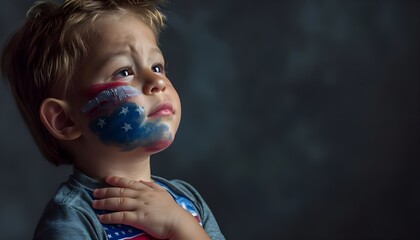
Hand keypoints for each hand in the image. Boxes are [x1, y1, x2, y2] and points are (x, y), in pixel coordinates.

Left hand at [92, 176, 209, 239]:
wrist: (177, 221)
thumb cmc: (171, 209)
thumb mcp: (163, 193)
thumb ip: (152, 186)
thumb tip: (143, 182)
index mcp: (146, 190)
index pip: (129, 182)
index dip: (116, 180)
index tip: (107, 179)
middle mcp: (141, 196)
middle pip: (120, 191)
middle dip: (106, 191)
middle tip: (95, 192)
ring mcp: (139, 206)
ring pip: (118, 202)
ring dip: (104, 203)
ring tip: (95, 204)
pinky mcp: (139, 218)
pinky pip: (121, 216)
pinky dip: (110, 217)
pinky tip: (102, 217)